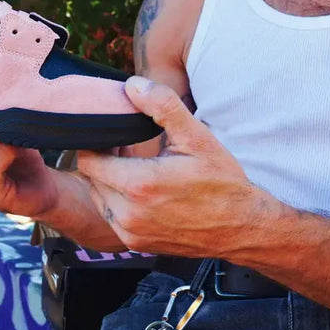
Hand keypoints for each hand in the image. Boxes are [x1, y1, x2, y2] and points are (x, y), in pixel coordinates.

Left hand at [77, 76, 286, 257]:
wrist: (241, 227)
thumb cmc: (221, 182)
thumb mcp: (197, 137)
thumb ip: (163, 106)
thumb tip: (133, 85)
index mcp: (139, 184)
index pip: (88, 159)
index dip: (98, 144)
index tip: (116, 137)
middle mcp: (129, 213)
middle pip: (91, 178)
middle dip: (103, 160)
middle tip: (126, 149)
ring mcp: (131, 232)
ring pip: (98, 197)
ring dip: (108, 181)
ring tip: (134, 168)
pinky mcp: (136, 244)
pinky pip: (111, 217)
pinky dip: (117, 202)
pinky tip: (140, 191)